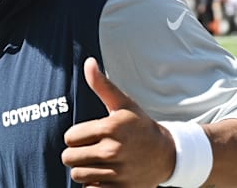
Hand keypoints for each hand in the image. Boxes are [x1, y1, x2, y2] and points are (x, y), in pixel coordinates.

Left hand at [62, 57, 175, 186]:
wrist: (167, 155)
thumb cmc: (140, 126)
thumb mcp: (123, 104)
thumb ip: (102, 85)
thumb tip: (88, 62)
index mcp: (110, 128)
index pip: (70, 137)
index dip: (76, 136)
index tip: (90, 136)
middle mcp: (113, 151)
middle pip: (69, 158)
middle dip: (77, 154)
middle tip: (91, 150)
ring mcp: (117, 172)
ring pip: (78, 175)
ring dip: (84, 170)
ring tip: (98, 163)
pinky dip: (93, 185)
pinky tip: (105, 176)